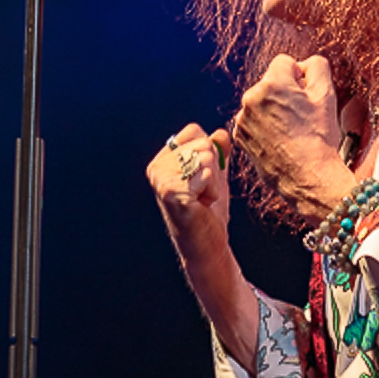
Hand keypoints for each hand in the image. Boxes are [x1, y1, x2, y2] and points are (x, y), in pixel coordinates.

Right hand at [147, 124, 232, 260]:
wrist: (207, 246)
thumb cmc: (210, 213)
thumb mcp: (216, 175)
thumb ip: (218, 152)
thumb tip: (221, 132)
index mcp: (163, 159)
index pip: (193, 130)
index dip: (209, 151)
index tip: (202, 178)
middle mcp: (157, 167)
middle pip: (203, 143)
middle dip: (213, 169)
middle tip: (203, 193)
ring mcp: (161, 179)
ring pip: (206, 157)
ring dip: (213, 182)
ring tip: (202, 200)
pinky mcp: (171, 192)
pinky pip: (206, 175)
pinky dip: (212, 191)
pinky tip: (201, 206)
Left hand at [234, 56, 355, 221]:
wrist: (308, 177)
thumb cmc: (319, 138)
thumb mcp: (327, 95)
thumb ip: (317, 66)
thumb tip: (303, 65)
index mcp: (272, 84)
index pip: (285, 62)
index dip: (300, 78)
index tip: (306, 98)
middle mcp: (251, 98)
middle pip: (271, 82)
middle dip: (285, 94)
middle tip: (301, 117)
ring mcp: (243, 119)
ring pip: (261, 102)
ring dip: (273, 110)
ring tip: (291, 131)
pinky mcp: (240, 136)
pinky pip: (254, 121)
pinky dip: (265, 127)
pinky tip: (280, 140)